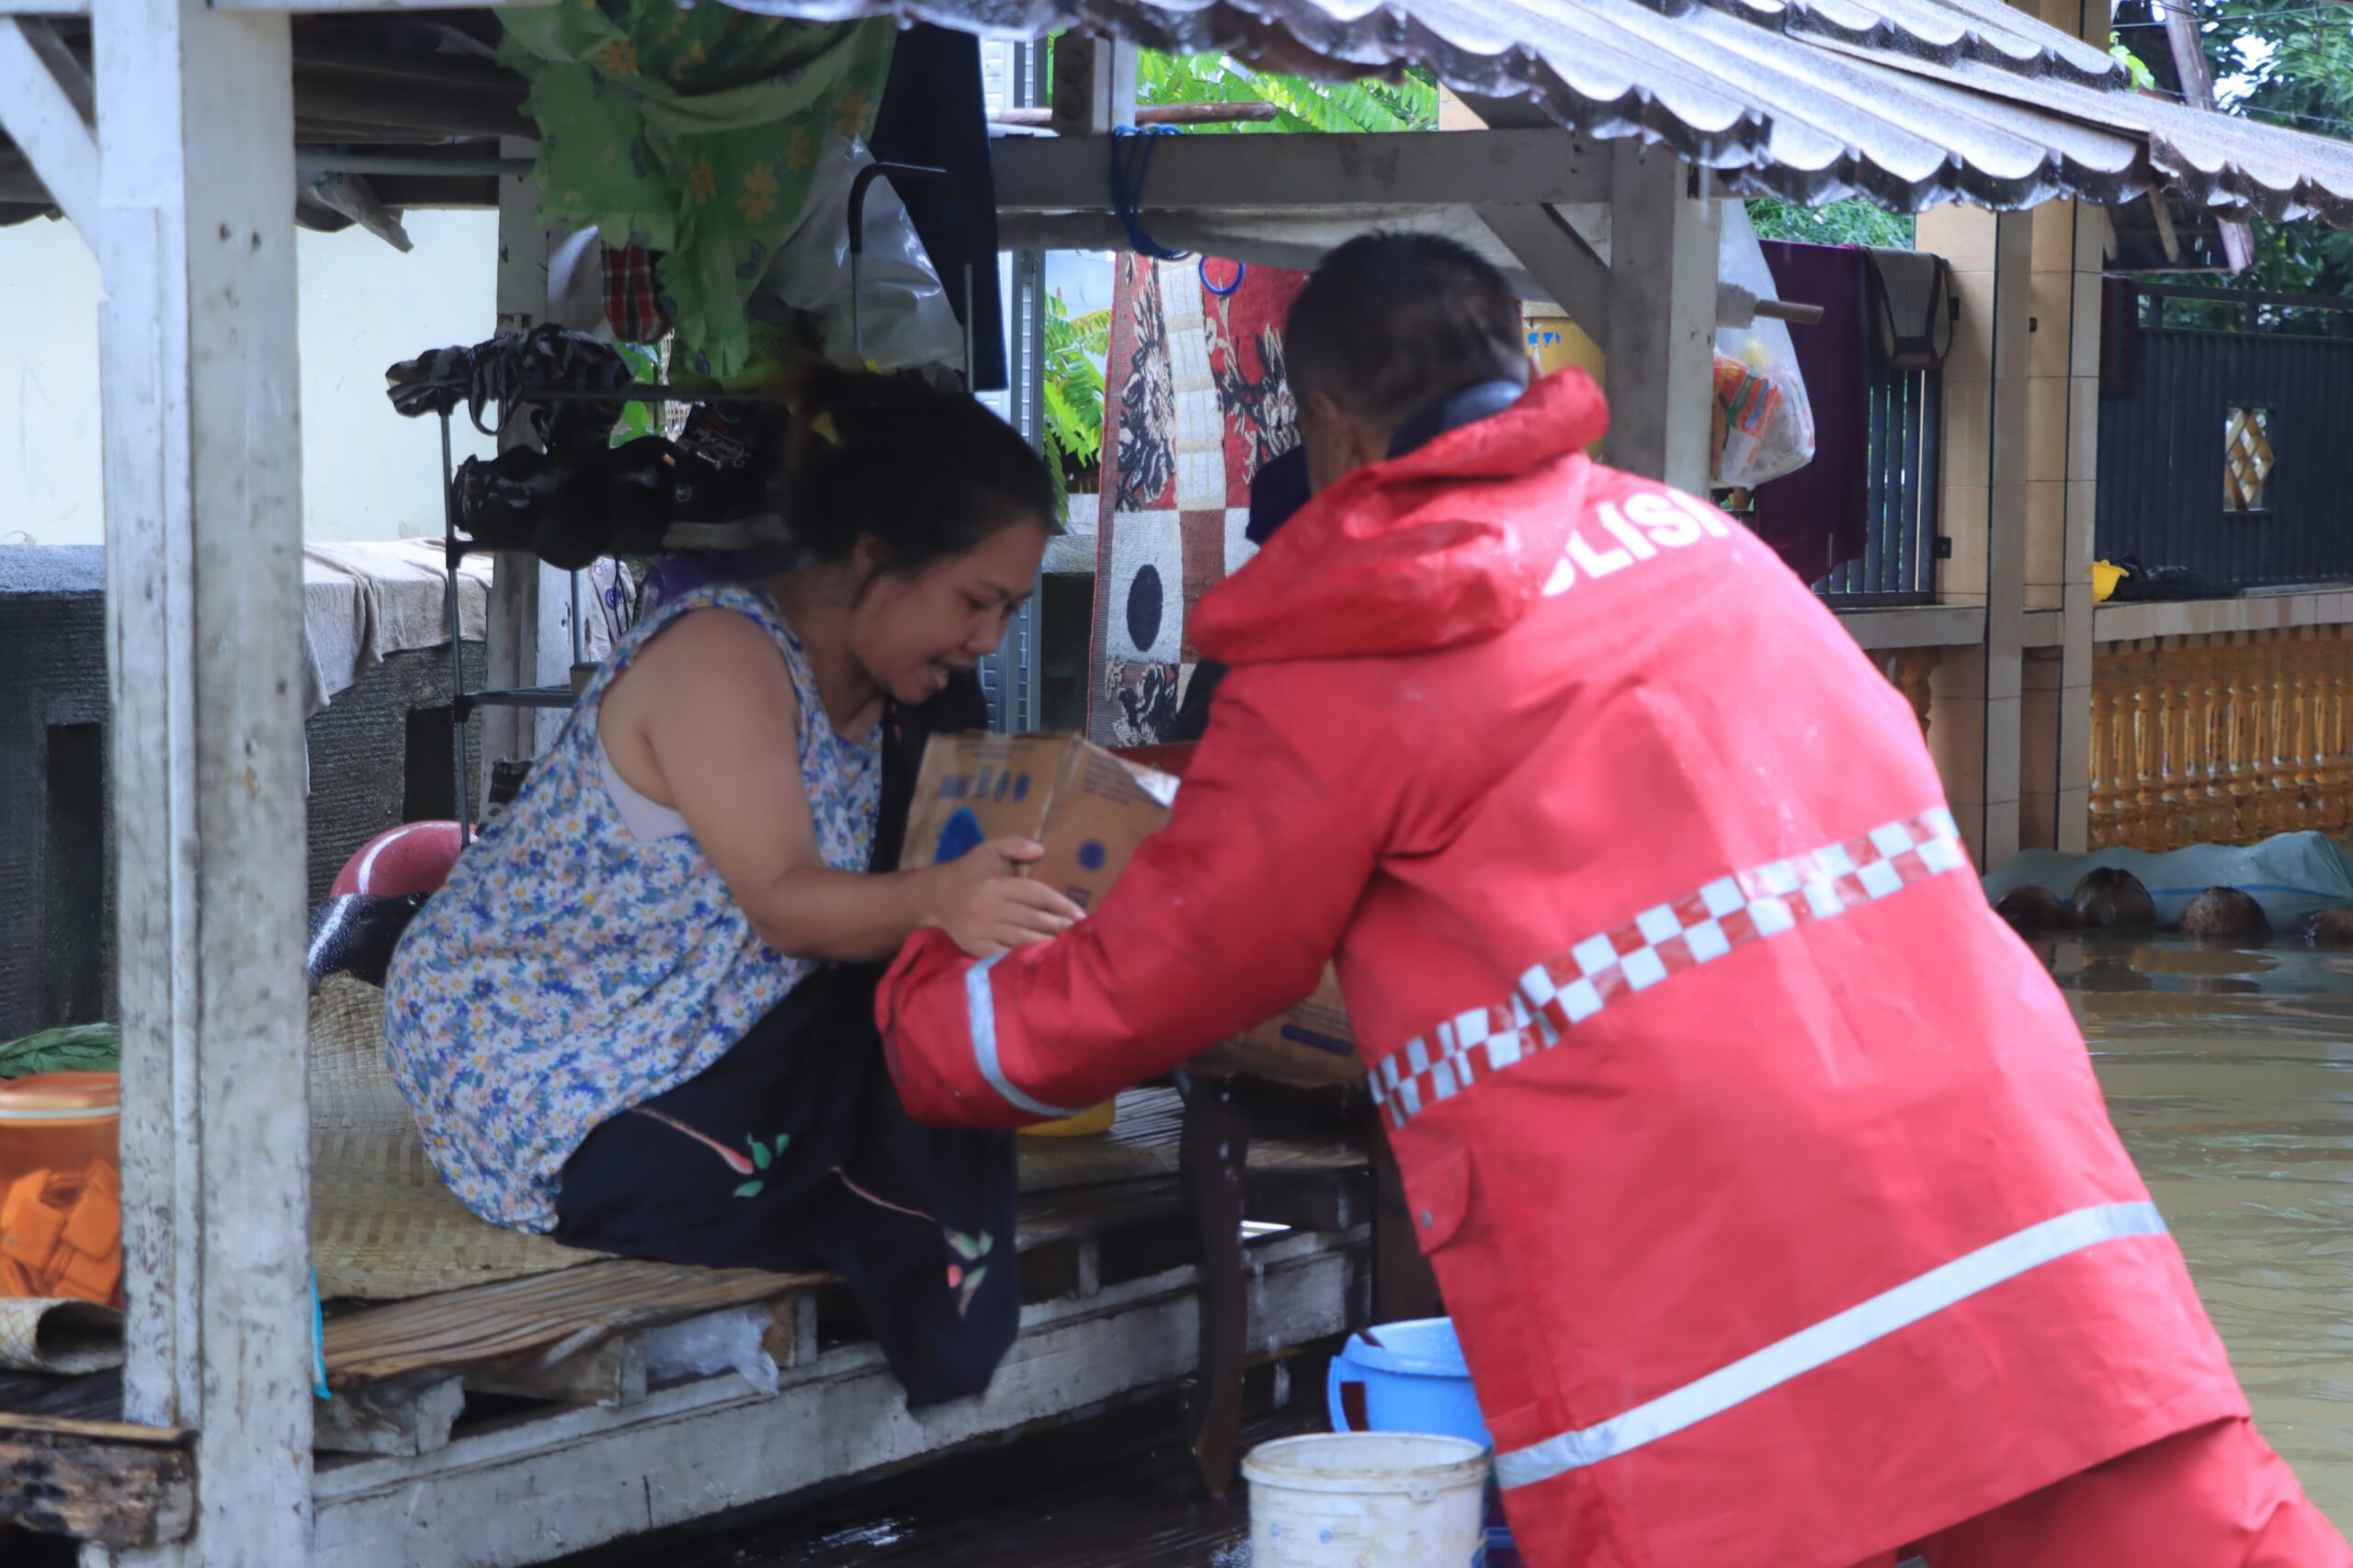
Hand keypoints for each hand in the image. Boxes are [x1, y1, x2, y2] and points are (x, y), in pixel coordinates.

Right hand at [925, 839, 1085, 958]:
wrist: (936, 896)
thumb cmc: (970, 871)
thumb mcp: (989, 850)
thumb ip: (1014, 845)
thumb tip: (1040, 849)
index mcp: (996, 885)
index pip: (1035, 894)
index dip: (1060, 904)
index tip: (1080, 914)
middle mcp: (989, 908)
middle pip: (1032, 920)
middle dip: (1059, 927)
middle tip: (1083, 934)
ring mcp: (982, 931)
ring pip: (1021, 940)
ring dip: (1047, 944)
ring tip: (1070, 948)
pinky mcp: (976, 947)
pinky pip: (1005, 955)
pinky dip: (1024, 958)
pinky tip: (1042, 959)